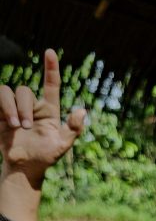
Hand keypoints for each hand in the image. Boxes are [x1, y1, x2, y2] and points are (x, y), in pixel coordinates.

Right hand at [0, 50, 85, 186]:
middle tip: (24, 127)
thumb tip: (82, 110)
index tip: (50, 52)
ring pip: (8, 91)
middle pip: (24, 90)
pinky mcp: (1, 113)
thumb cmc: (45, 157)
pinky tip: (5, 120)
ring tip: (14, 126)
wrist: (25, 168)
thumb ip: (73, 129)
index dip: (51, 68)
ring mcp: (15, 108)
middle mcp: (32, 106)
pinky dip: (0, 105)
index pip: (51, 85)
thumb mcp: (62, 145)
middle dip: (23, 107)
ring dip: (10, 107)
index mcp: (49, 110)